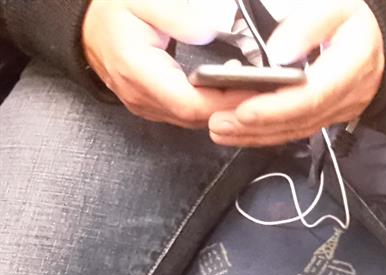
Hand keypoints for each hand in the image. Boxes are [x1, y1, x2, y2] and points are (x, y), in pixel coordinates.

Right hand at [82, 0, 255, 127]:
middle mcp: (140, 96)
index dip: (227, 101)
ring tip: (253, 89)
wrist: (87, 24)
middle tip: (266, 90)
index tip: (256, 89)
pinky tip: (230, 92)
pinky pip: (187, 115)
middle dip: (233, 107)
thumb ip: (179, 17)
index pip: (190, 103)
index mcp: (136, 69)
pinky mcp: (152, 107)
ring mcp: (145, 106)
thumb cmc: (113, 9)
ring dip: (224, 109)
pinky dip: (211, 108)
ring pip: (194, 121)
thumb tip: (210, 33)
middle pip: (197, 117)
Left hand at [207, 0, 384, 146]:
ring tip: (219, 129)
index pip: (312, 96)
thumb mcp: (338, 7)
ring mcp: (339, 110)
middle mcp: (347, 96)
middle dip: (254, 124)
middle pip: (298, 119)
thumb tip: (277, 54)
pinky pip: (297, 130)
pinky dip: (266, 134)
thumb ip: (306, 27)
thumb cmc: (361, 22)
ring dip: (255, 134)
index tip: (243, 109)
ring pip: (295, 130)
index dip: (276, 107)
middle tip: (216, 120)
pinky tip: (240, 132)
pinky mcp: (329, 116)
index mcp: (352, 66)